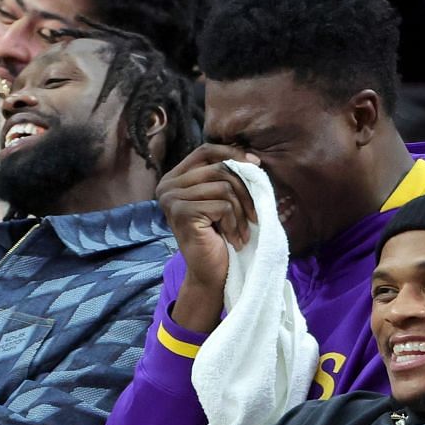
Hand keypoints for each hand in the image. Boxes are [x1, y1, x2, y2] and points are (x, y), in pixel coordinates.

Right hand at [156, 145, 259, 332]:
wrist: (211, 273)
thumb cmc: (220, 236)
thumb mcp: (223, 198)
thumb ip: (227, 174)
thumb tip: (251, 156)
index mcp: (174, 178)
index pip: (206, 151)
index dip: (233, 153)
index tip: (256, 165)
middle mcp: (167, 186)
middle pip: (218, 168)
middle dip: (244, 189)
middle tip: (254, 214)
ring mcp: (171, 199)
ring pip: (223, 186)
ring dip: (241, 210)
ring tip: (243, 230)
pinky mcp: (181, 213)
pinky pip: (222, 205)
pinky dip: (234, 223)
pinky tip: (233, 238)